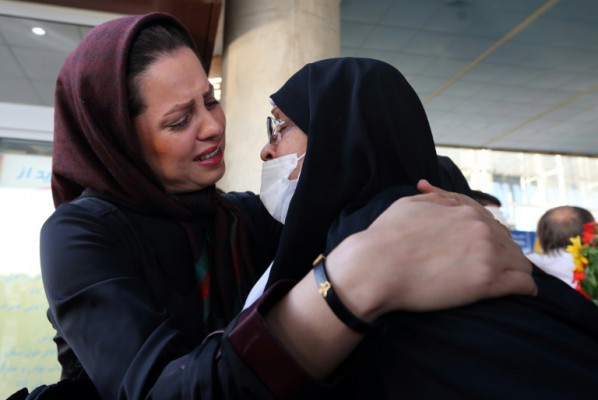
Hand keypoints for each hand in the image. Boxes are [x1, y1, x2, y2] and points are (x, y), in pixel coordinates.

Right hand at [326, 180, 536, 320]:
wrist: (376, 267)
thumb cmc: (386, 237)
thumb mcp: (409, 204)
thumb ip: (435, 199)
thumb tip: (442, 195)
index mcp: (464, 211)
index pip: (491, 222)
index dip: (487, 237)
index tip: (482, 250)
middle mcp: (480, 229)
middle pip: (508, 242)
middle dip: (502, 253)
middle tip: (491, 268)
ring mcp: (486, 255)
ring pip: (521, 262)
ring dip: (515, 270)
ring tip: (506, 282)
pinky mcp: (487, 283)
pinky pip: (524, 285)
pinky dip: (524, 288)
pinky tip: (518, 292)